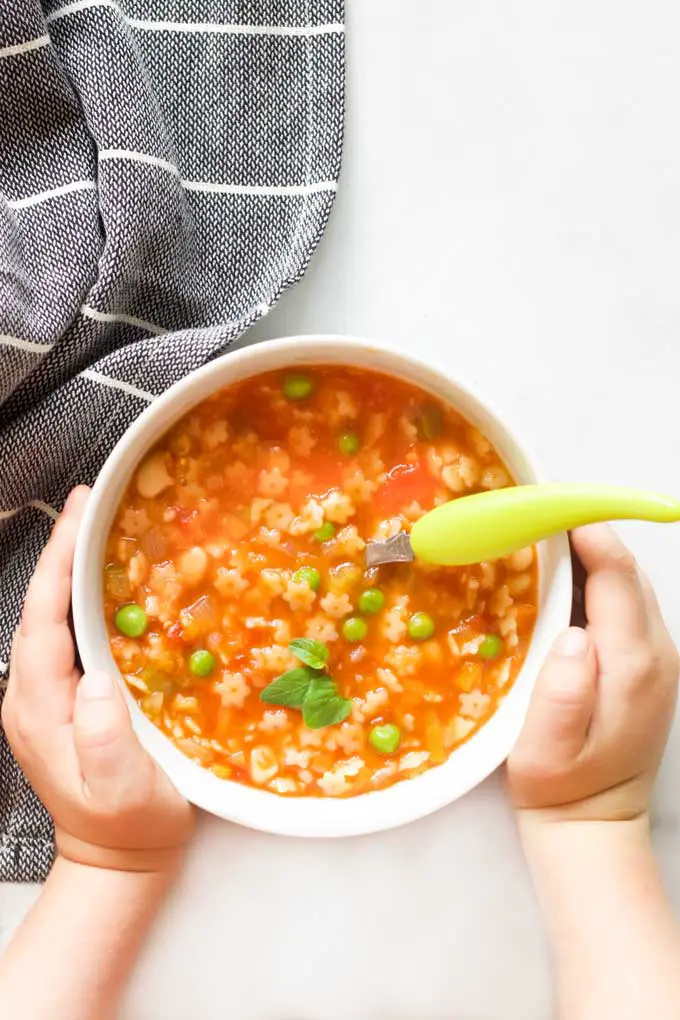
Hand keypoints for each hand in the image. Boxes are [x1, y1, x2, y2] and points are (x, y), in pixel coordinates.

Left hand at [2, 487, 193, 871]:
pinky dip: (86, 596)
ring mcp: (45, 693)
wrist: (118, 856)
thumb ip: (103, 739)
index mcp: (38, 707)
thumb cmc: (128, 824)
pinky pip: (70, 632)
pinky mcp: (65, 695)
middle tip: (93, 500)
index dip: (60, 564)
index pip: (43, 619)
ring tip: (101, 523)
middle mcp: (31, 692)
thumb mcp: (121, 789)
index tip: (81, 514)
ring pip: (54, 615)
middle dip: (64, 550)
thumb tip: (97, 680)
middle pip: (42, 607)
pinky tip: (110, 577)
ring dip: (74, 568)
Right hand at [507, 524, 678, 822]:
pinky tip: (568, 583)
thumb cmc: (559, 786)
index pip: (617, 577)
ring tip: (547, 540)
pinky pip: (629, 607)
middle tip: (539, 515)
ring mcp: (660, 662)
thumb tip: (571, 632)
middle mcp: (656, 657)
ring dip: (595, 557)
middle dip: (589, 536)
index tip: (551, 505)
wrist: (594, 825)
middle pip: (628, 573)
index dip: (588, 534)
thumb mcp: (543, 750)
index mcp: (630, 667)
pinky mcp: (652, 668)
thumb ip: (561, 690)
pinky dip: (601, 583)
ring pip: (631, 587)